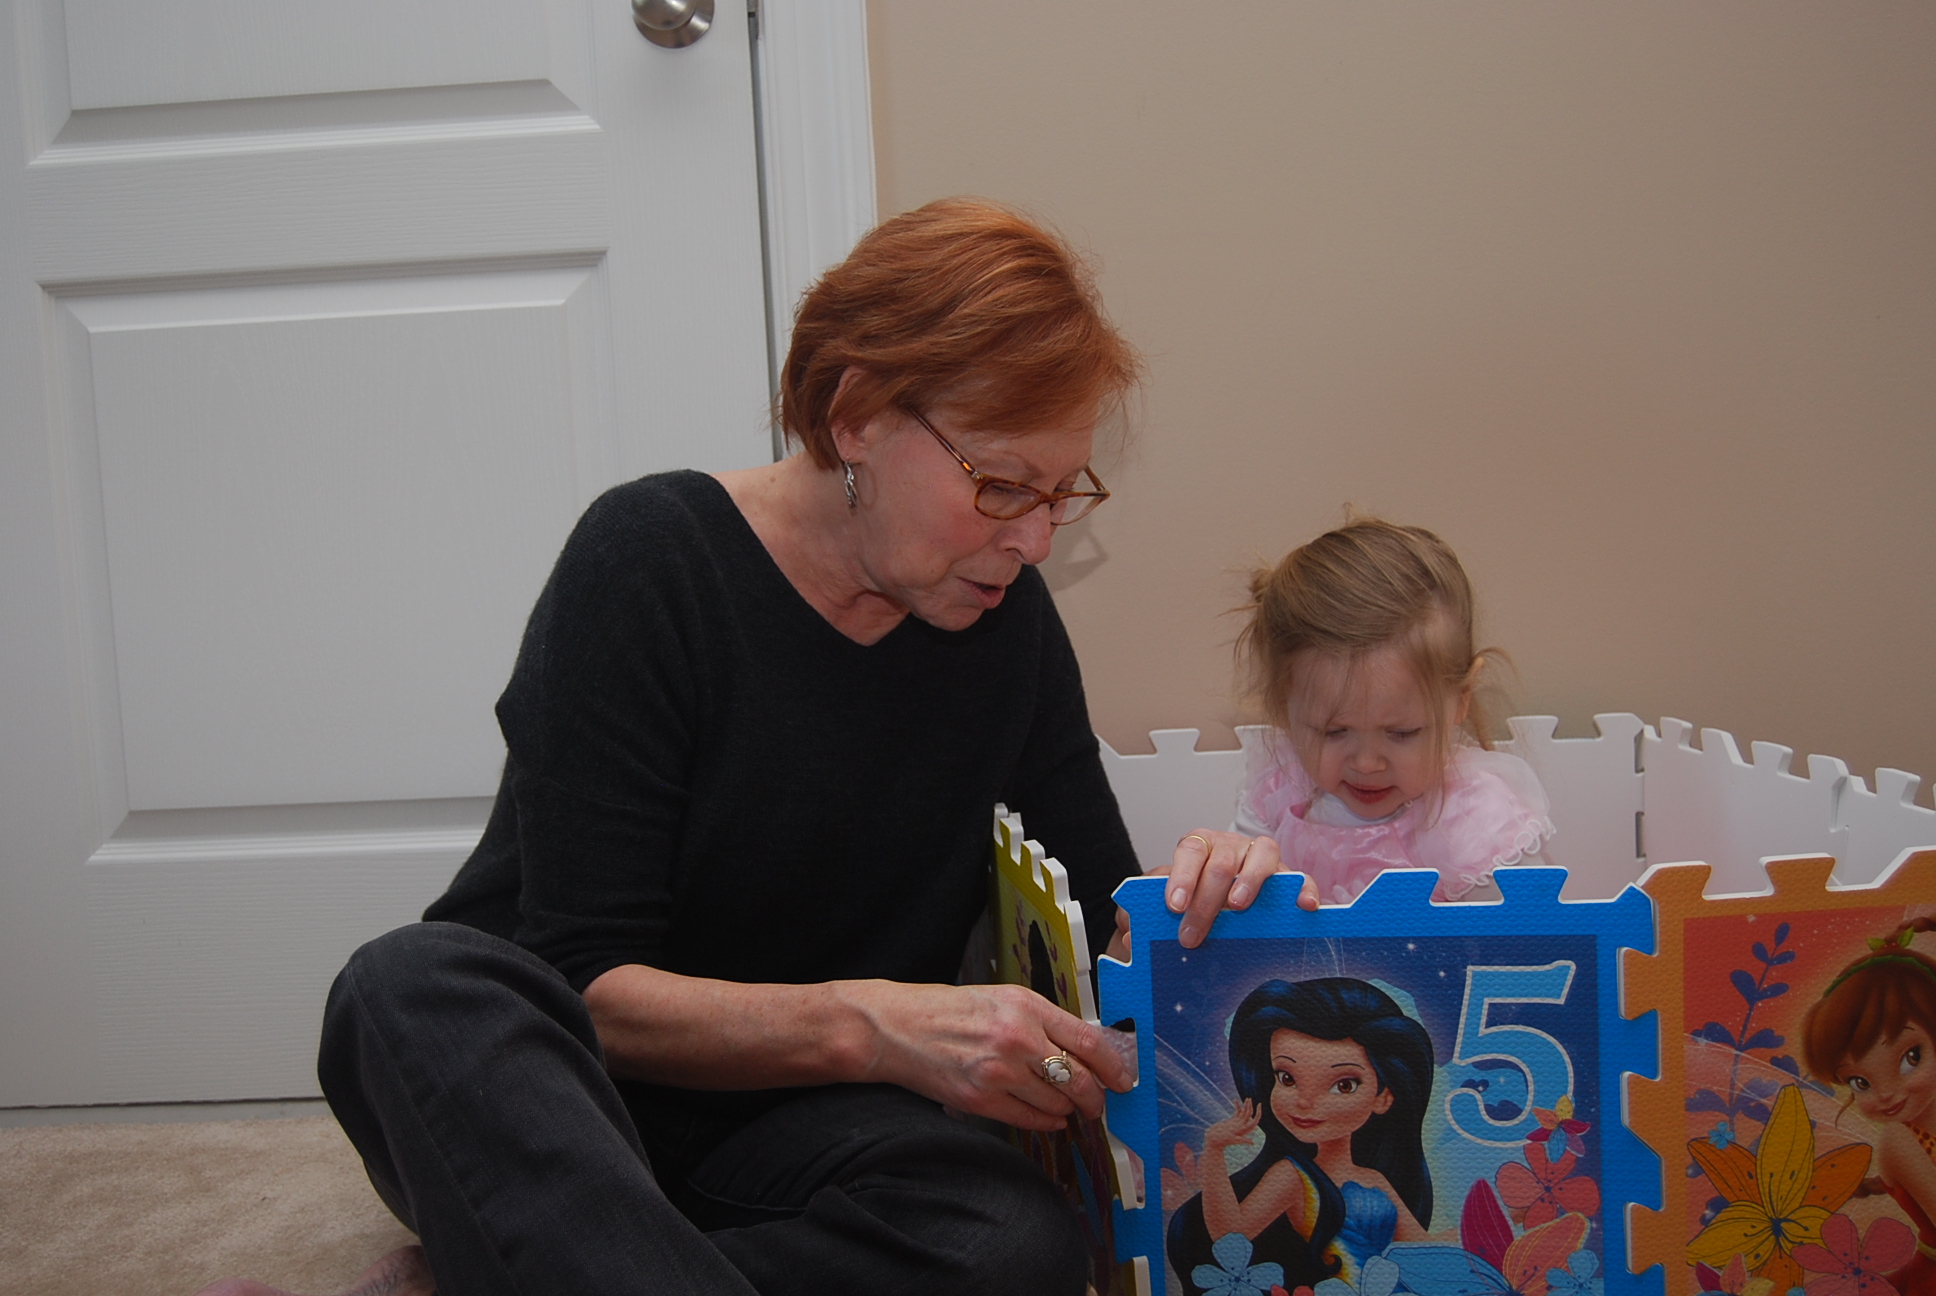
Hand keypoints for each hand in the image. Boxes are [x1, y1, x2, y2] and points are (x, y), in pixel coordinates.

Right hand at [841, 981, 1132, 1131]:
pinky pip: (1031, 1120)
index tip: (1123, 1079)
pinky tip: (1049, 1116)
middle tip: (1099, 1104)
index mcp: (1026, 1006)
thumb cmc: (950, 1010)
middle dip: (1096, 1098)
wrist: (898, 1028)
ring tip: (1067, 1107)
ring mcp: (999, 1072)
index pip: (1088, 1040)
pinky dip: (1047, 1122)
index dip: (1114, 1066)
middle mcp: (1017, 1038)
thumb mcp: (1003, 999)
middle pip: (1079, 1079)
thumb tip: (1086, 1050)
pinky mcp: (981, 1099)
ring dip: (1068, 1110)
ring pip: (1057, 1103)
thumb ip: (1043, 1021)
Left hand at [1163, 829, 1316, 947]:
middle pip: (1220, 864)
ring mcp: (1262, 858)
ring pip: (1262, 856)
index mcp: (1200, 846)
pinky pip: (1300, 877)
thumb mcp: (1172, 900)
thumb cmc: (1197, 897)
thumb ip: (1152, 912)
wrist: (1225, 898)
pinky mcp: (1288, 876)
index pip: (1190, 851)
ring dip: (1249, 881)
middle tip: (1193, 934)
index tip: (1174, 906)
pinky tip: (1303, 906)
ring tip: (1238, 906)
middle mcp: (1231, 846)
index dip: (1181, 878)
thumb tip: (1136, 936)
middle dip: (1205, 902)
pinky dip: (1303, 889)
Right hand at [1204, 1098, 1261, 1150]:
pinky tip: (1235, 1100)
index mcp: (1244, 1130)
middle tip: (1249, 1099)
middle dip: (1250, 1106)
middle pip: (1249, 1115)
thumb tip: (1253, 1143)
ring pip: (1244, 1112)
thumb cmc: (1223, 1141)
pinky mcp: (1232, 1121)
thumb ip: (1243, 1140)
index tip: (1259, 1105)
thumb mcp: (1233, 1140)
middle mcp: (1242, 1126)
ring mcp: (1237, 1123)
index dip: (1258, 1113)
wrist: (1214, 1140)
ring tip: (1247, 1099)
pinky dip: (1237, 1106)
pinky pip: (1237, 1112)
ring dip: (1245, 1105)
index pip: (1255, 1121)